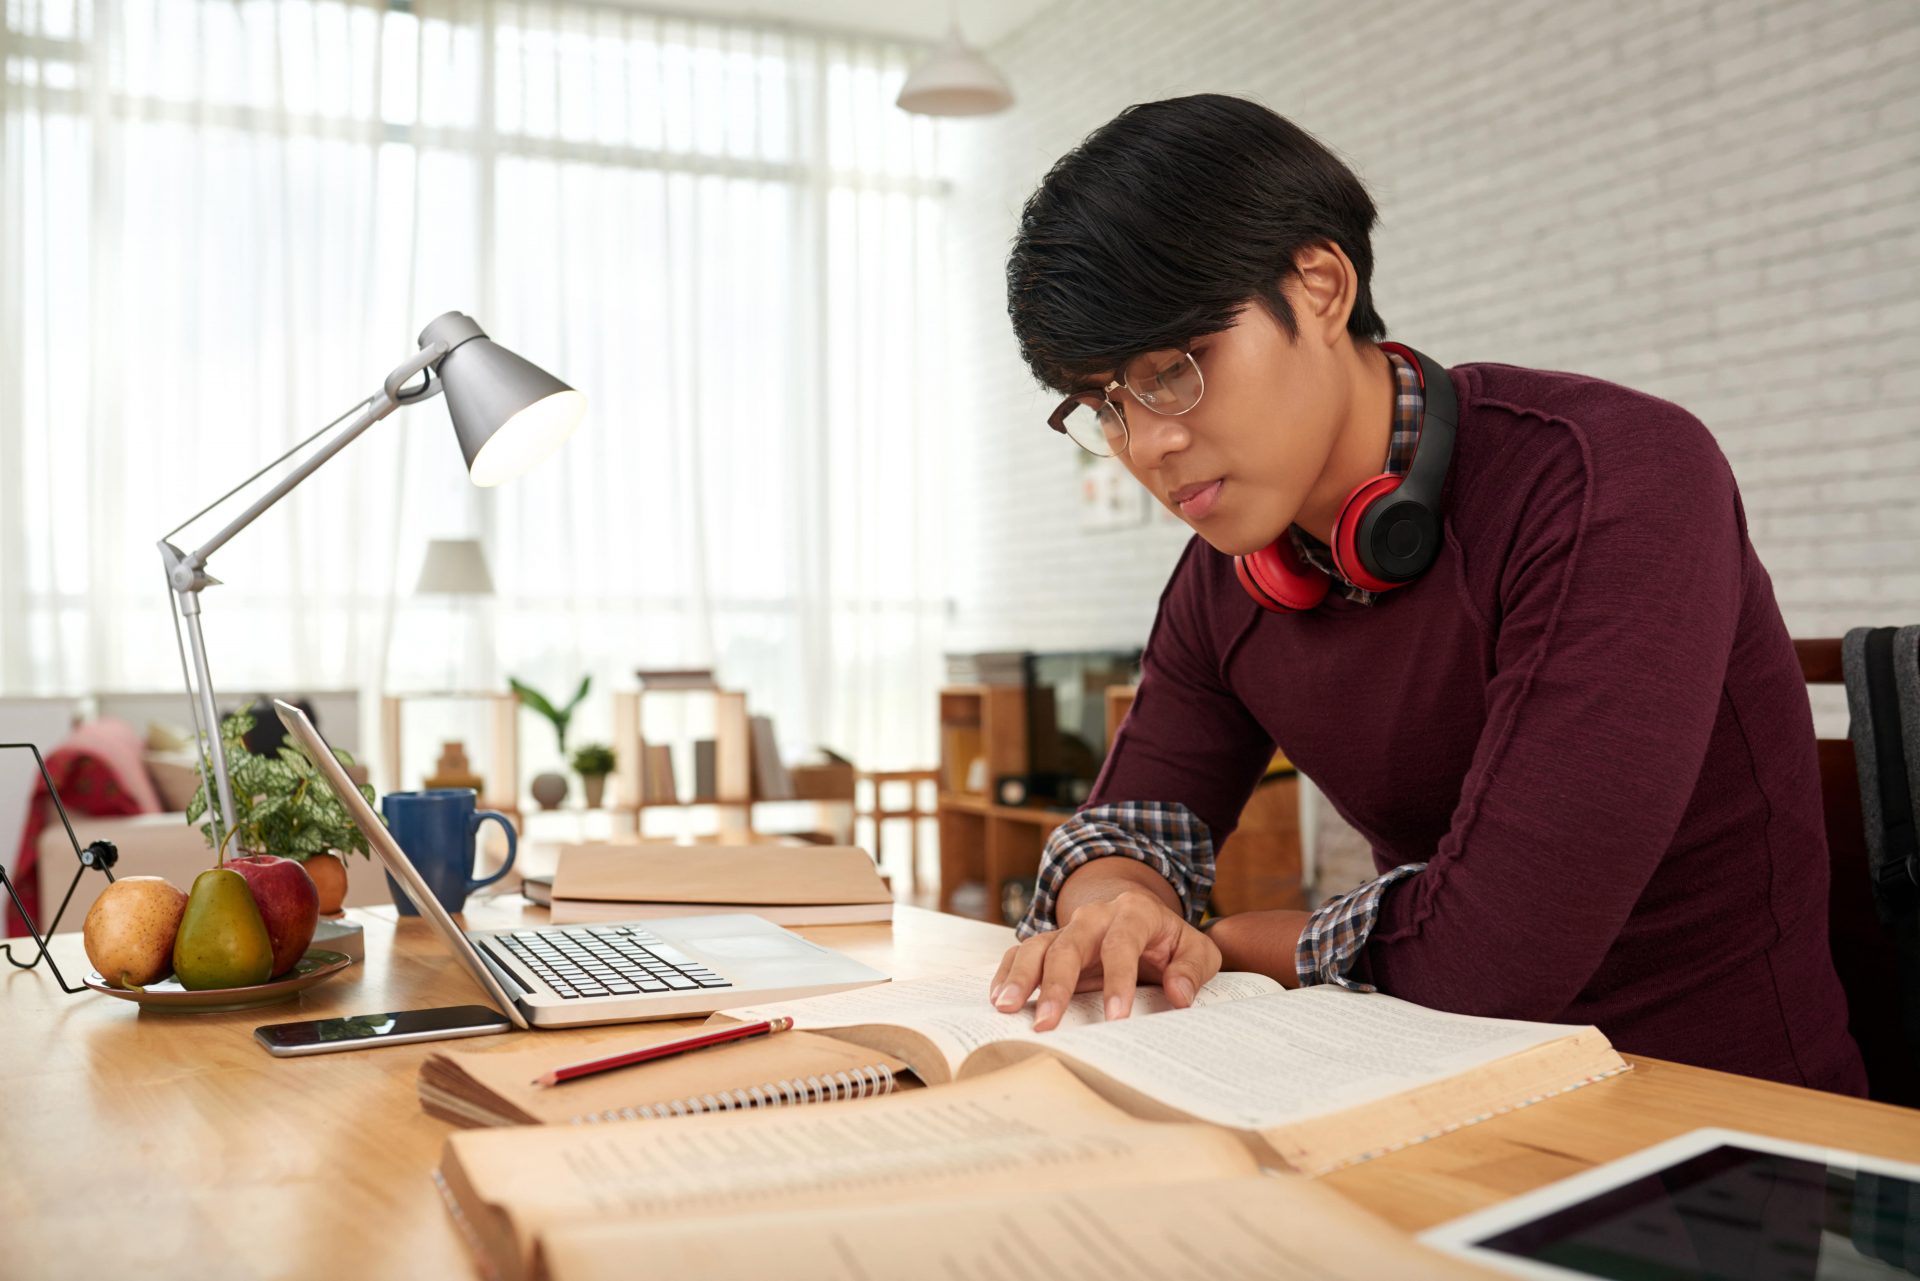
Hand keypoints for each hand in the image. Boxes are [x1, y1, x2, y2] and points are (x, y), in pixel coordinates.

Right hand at [987, 887, 1220, 1030]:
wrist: (1144, 920)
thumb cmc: (1171, 942)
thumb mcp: (1197, 951)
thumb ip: (1192, 970)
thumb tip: (1179, 996)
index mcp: (1134, 912)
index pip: (1121, 943)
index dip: (1118, 980)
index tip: (1117, 1018)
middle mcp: (1095, 916)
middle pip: (1069, 944)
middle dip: (1056, 984)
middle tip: (1047, 1023)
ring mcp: (1068, 929)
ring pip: (1037, 946)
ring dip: (1020, 978)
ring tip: (1006, 1009)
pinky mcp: (1050, 943)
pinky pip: (1021, 952)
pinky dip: (1007, 974)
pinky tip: (999, 999)